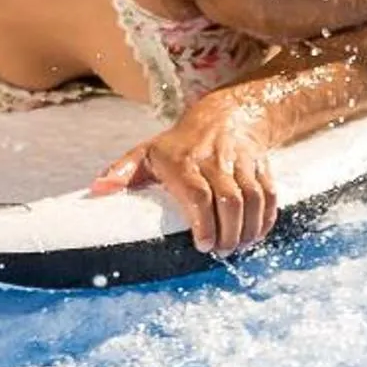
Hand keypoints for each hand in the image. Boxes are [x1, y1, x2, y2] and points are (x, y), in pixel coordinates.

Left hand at [89, 101, 280, 253]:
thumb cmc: (178, 143)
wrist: (224, 115)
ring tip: (238, 247)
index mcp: (183, 161)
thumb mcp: (147, 152)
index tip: (203, 246)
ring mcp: (240, 162)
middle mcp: (214, 160)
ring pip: (253, 199)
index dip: (204, 223)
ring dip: (249, 229)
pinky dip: (267, 218)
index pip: (199, 194)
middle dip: (229, 232)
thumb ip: (122, 172)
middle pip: (230, 200)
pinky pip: (270, 194)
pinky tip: (257, 234)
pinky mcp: (260, 165)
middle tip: (222, 252)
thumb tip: (96, 189)